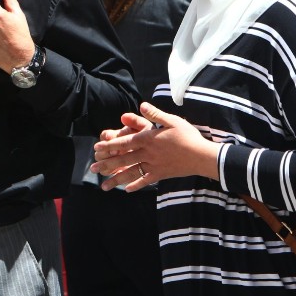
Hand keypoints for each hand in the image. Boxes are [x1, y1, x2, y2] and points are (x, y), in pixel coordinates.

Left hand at [90, 102, 221, 191]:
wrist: (202, 156)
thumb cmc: (187, 136)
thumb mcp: (172, 120)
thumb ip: (155, 114)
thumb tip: (141, 105)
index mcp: (148, 139)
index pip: (125, 143)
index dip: (109, 146)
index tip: (97, 149)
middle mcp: (148, 154)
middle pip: (123, 160)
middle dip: (107, 164)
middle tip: (92, 169)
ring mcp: (154, 166)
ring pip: (131, 173)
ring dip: (116, 179)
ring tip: (104, 186)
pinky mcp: (161, 175)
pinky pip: (145, 181)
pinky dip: (136, 185)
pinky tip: (126, 189)